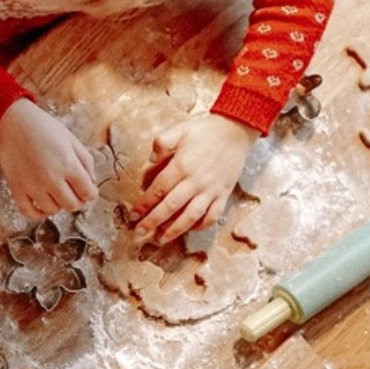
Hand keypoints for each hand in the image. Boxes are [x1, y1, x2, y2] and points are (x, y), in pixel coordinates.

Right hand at [0, 98, 97, 219]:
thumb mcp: (72, 140)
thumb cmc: (44, 128)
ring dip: (58, 205)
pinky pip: (29, 212)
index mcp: (69, 165)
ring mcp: (33, 186)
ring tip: (57, 193)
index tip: (87, 189)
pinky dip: (38, 213)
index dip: (91, 193)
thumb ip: (86, 163)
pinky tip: (42, 205)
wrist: (14, 122)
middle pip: (72, 205)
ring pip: (52, 210)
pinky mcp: (17, 189)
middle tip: (74, 193)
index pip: (88, 193)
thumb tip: (91, 183)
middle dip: (77, 201)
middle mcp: (51, 179)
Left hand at [131, 114, 258, 243]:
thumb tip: (149, 160)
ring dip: (175, 230)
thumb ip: (161, 143)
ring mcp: (211, 190)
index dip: (144, 203)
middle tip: (139, 232)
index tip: (133, 213)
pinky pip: (213, 215)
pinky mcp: (224, 194)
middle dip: (153, 221)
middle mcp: (196, 181)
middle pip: (170, 206)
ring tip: (161, 238)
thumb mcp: (179, 129)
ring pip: (191, 216)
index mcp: (182, 166)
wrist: (236, 130)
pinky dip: (201, 225)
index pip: (158, 189)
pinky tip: (190, 229)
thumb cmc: (205, 131)